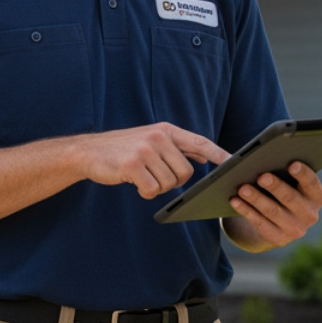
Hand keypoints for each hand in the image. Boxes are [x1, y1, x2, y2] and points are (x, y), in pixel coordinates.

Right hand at [84, 123, 229, 198]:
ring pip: (169, 183)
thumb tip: (204, 153)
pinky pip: (152, 190)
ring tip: (141, 176)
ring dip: (156, 187)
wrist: (88, 152)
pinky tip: (134, 182)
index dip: (218, 154)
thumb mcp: (151, 140)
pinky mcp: (133, 165)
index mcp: (165, 130)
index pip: (199, 142)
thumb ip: (177, 147)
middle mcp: (158, 137)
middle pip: (186, 172)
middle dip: (174, 181)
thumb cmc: (122, 149)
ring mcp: (145, 150)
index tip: (233, 163)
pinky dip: (145, 192)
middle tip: (156, 176)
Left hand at [223, 161, 321, 250]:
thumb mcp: (284, 180)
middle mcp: (310, 215)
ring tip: (243, 188)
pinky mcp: (277, 239)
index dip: (303, 174)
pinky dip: (246, 211)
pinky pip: (260, 223)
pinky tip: (235, 201)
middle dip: (276, 186)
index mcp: (316, 196)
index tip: (292, 164)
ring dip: (257, 199)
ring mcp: (295, 229)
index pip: (312, 183)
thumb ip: (271, 164)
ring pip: (273, 211)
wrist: (276, 223)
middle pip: (291, 198)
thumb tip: (235, 151)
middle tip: (261, 177)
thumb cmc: (279, 191)